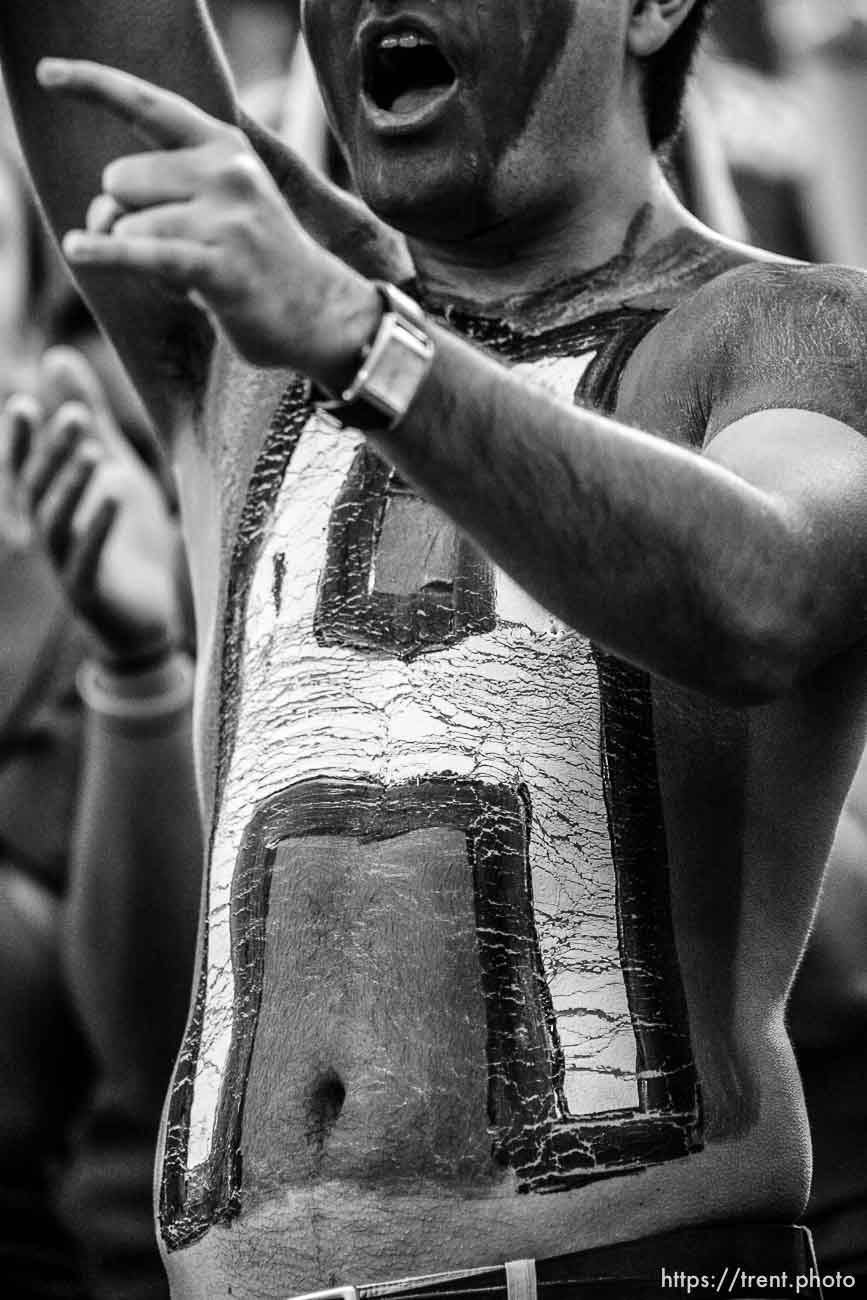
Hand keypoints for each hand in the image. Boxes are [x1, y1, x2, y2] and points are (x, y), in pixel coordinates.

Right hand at [4, 347, 180, 663]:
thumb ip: (90, 420)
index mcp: (51, 505)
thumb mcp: (115, 470)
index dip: (20, 440)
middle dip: (52, 453)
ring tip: (93, 450)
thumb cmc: (132, 540)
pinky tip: (113, 497)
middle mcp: (49, 536)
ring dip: (70, 484)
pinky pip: (87, 558)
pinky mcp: (90, 594)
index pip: (24, 468)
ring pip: (55, 523)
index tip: (26, 404)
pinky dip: (97, 526)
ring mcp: (65, 567)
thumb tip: (57, 356)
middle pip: (37, 490)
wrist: (156, 618)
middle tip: (74, 415)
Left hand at [37, 58, 380, 386]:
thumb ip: (165, 190)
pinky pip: (143, 253)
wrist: (323, 314)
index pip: (148, 105)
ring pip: (129, 226)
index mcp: (223, 147)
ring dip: (140, 259)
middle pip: (121, 181)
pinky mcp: (221, 266)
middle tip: (170, 250)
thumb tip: (97, 218)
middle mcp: (225, 172)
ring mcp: (226, 218)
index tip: (48, 73)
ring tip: (188, 277)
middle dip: (124, 218)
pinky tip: (82, 250)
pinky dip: (106, 254)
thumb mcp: (222, 204)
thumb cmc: (258, 265)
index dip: (93, 84)